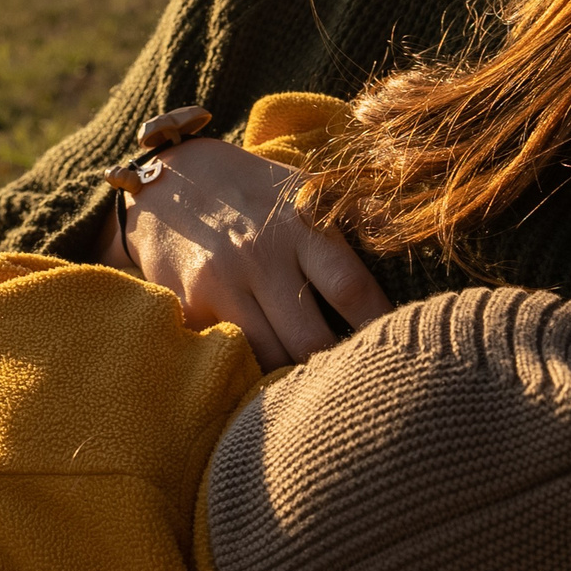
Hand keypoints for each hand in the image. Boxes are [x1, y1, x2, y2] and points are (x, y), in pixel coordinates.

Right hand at [102, 136, 392, 367]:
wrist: (165, 185)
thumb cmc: (249, 191)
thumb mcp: (298, 188)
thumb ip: (344, 218)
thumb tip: (405, 240)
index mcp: (298, 225)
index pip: (350, 287)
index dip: (379, 325)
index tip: (398, 347)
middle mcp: (260, 255)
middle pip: (312, 340)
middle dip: (338, 368)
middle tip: (356, 380)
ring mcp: (221, 284)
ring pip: (270, 358)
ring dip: (295, 377)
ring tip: (315, 385)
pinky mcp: (190, 307)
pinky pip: (230, 355)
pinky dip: (252, 370)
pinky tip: (267, 375)